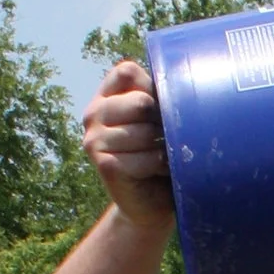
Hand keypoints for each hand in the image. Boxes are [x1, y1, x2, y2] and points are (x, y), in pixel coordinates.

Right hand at [83, 59, 175, 228]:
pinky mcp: (105, 165)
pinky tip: (157, 171)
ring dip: (163, 147)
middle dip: (161, 121)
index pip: (127, 71)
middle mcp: (93, 115)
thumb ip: (157, 96)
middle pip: (140, 102)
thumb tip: (181, 81)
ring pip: (146, 131)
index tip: (159, 109)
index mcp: (105, 97)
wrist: (149, 203)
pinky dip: (161, 165)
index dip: (152, 88)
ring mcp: (95, 141)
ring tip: (160, 157)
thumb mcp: (156, 118)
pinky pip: (147, 157)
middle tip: (163, 138)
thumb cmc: (159, 154)